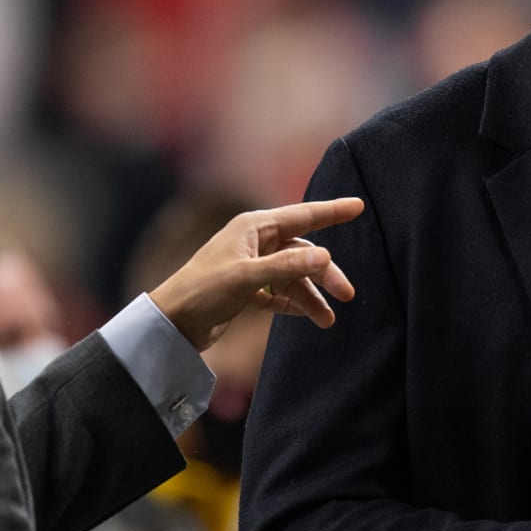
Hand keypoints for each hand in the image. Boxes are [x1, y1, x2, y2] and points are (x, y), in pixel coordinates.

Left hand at [147, 198, 364, 350]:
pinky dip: (293, 303)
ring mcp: (252, 266)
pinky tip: (305, 315)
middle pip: (303, 252)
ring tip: (325, 320)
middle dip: (324, 274)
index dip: (332, 211)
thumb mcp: (246, 277)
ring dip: (310, 296)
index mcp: (254, 228)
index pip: (303, 215)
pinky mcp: (247, 289)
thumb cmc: (202, 292)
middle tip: (346, 295)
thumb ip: (286, 266)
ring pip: (293, 276)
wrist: (172, 324)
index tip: (359, 206)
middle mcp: (255, 243)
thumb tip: (324, 256)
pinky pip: (280, 292)